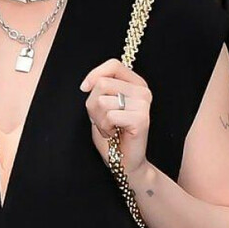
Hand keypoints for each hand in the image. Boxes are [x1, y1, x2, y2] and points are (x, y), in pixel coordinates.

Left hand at [78, 61, 151, 176]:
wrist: (124, 163)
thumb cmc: (112, 135)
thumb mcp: (102, 106)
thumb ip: (100, 89)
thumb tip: (87, 83)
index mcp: (136, 83)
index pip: (113, 65)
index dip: (95, 74)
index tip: (84, 88)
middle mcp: (143, 91)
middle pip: (103, 83)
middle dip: (93, 104)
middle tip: (101, 120)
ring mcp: (144, 104)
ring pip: (103, 100)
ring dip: (99, 119)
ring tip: (109, 128)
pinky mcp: (142, 118)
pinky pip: (110, 115)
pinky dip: (105, 128)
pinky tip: (114, 134)